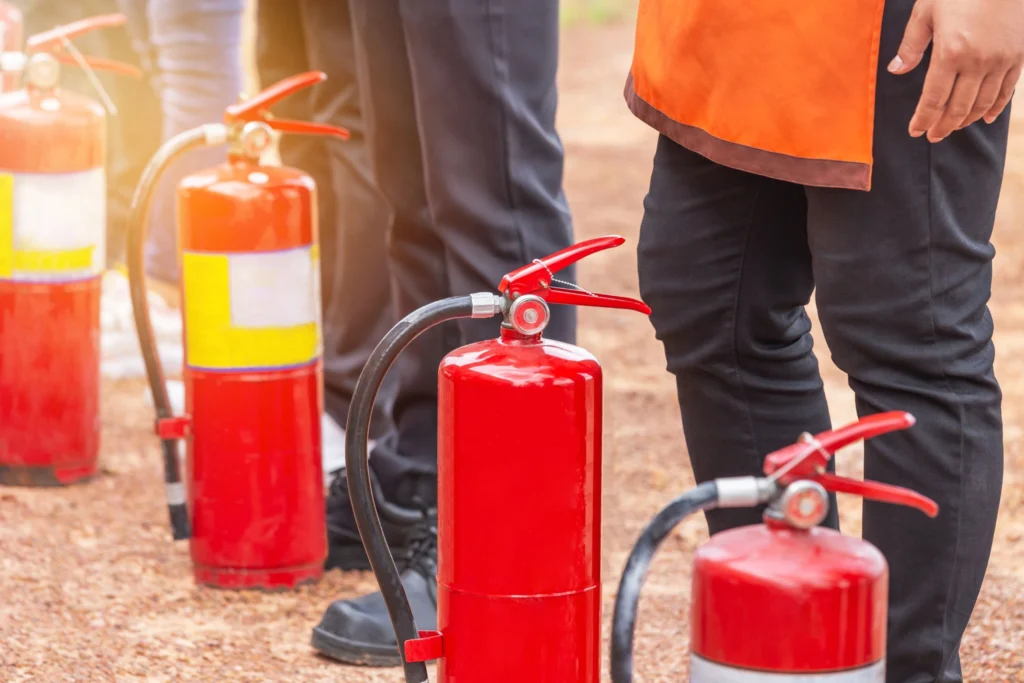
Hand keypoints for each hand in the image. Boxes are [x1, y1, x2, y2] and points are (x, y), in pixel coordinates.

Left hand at [888, 0, 1023, 141]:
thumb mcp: (926, 11)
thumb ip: (911, 44)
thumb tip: (895, 71)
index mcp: (950, 53)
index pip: (933, 99)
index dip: (923, 120)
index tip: (915, 131)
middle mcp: (977, 62)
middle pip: (958, 108)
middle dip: (942, 126)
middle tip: (932, 136)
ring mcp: (1001, 60)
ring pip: (982, 104)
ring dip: (966, 120)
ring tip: (952, 127)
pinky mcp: (1018, 56)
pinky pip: (1007, 91)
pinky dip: (995, 108)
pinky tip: (986, 118)